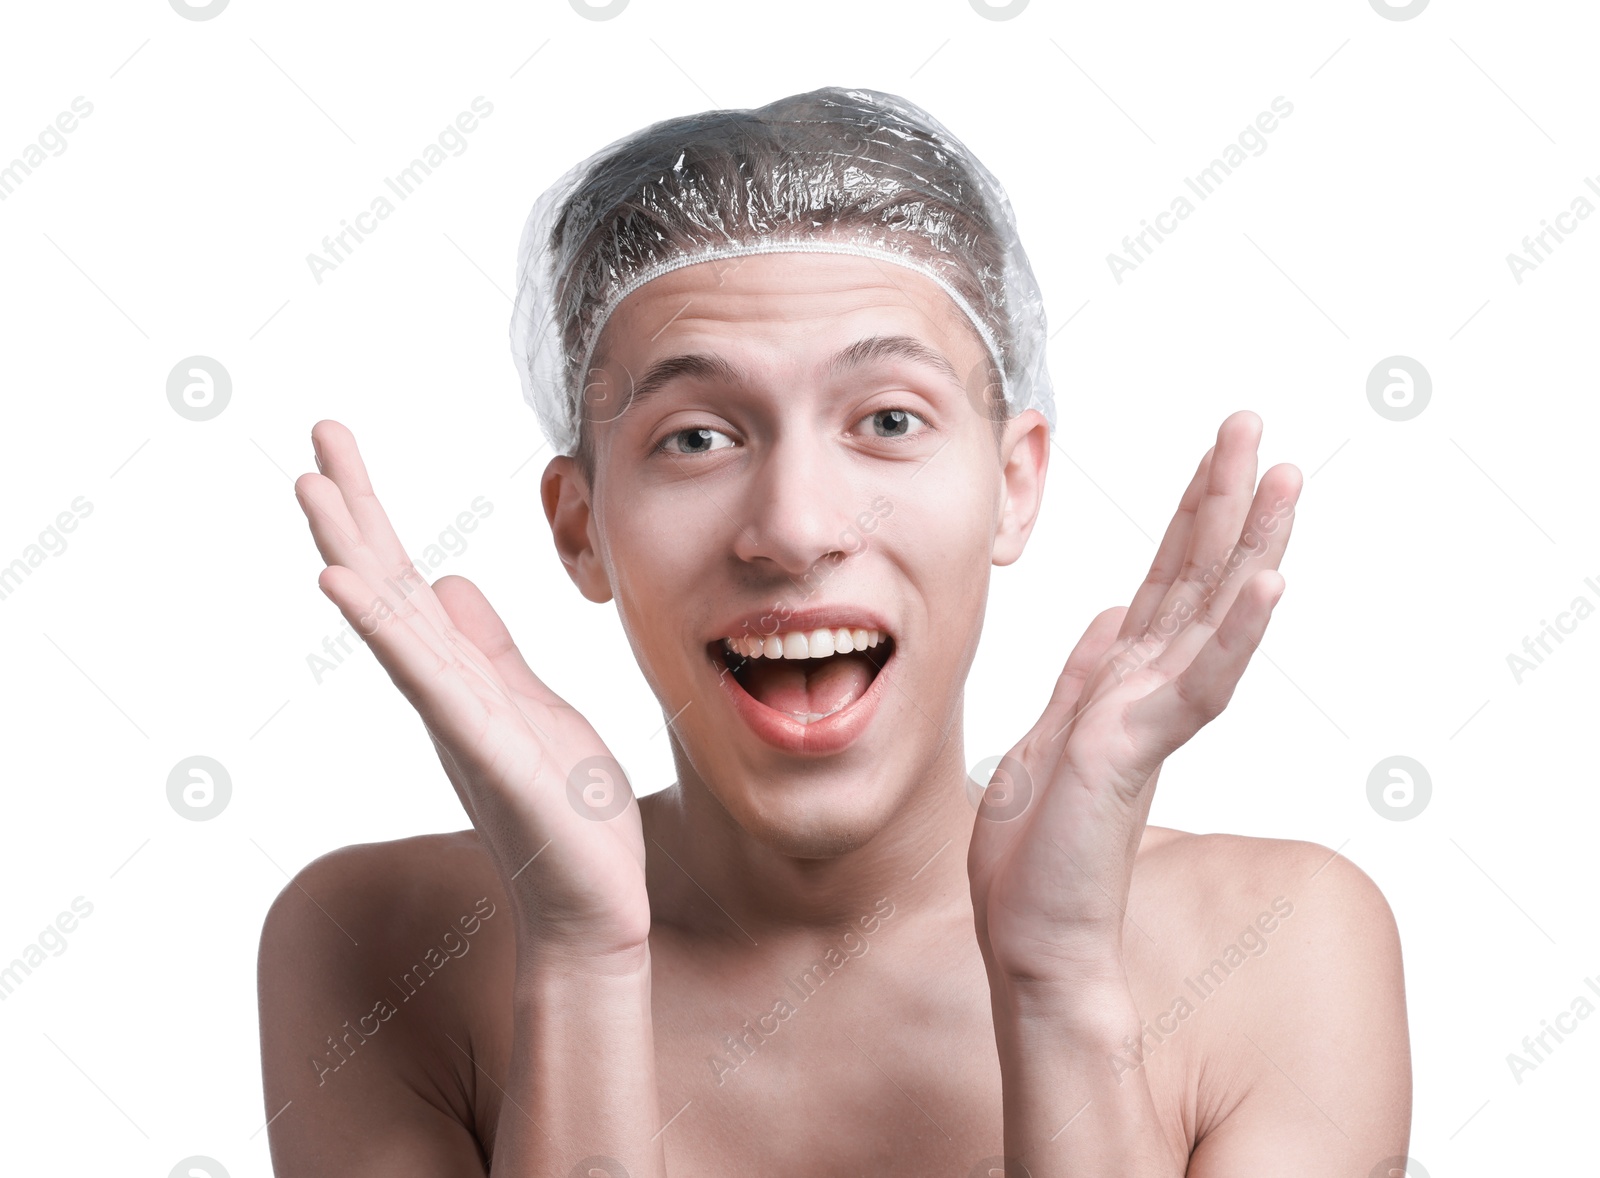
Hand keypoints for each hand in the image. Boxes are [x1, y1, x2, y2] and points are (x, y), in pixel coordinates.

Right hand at [295, 420, 648, 965]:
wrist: (593, 902)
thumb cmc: (563, 809)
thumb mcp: (529, 704)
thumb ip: (486, 647)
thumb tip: (449, 581)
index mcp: (457, 677)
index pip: (403, 583)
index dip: (372, 517)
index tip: (337, 450)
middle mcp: (444, 693)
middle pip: (386, 588)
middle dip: (353, 511)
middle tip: (315, 435)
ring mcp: (459, 721)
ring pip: (394, 624)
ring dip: (351, 553)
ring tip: (312, 486)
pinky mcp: (490, 751)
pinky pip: (432, 682)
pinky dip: (387, 631)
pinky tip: (344, 586)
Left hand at [968, 410, 1300, 989]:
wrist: (1032, 939)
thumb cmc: (1038, 855)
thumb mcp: (1048, 738)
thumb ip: (1087, 676)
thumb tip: (1109, 617)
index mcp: (1121, 682)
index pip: (1166, 582)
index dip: (1190, 516)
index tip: (1216, 451)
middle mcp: (1146, 692)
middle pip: (1196, 580)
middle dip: (1224, 501)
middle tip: (1254, 425)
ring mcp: (1147, 720)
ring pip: (1212, 619)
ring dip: (1249, 547)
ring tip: (1283, 479)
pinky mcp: (1134, 752)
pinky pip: (1196, 686)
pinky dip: (1233, 635)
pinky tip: (1266, 582)